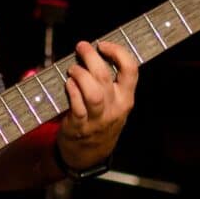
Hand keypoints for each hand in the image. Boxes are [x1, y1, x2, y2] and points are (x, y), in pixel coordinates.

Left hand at [57, 39, 137, 170]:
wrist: (90, 154)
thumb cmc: (100, 120)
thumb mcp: (115, 104)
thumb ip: (110, 82)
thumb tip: (94, 53)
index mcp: (126, 98)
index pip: (131, 70)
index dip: (117, 52)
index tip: (103, 44)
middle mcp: (115, 107)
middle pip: (105, 76)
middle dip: (91, 57)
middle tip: (81, 47)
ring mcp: (98, 118)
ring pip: (93, 91)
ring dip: (80, 75)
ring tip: (73, 69)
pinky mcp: (81, 126)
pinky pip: (77, 105)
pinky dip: (71, 90)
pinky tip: (68, 84)